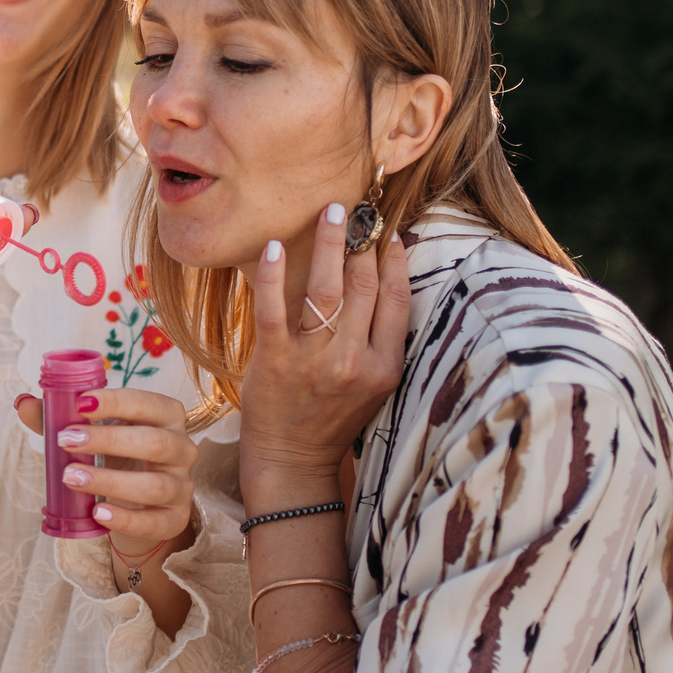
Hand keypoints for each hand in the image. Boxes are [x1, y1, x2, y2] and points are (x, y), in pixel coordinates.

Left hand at [16, 386, 198, 545]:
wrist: (136, 506)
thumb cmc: (115, 458)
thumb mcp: (92, 435)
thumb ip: (60, 418)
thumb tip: (23, 403)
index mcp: (166, 417)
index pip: (149, 403)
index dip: (117, 402)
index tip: (81, 404)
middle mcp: (182, 449)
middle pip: (153, 442)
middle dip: (108, 440)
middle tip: (65, 441)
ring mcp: (181, 486)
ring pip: (154, 485)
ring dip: (109, 481)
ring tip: (71, 478)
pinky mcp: (174, 520)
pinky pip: (154, 521)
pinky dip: (125, 518)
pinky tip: (98, 512)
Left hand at [239, 204, 408, 496]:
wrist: (292, 461)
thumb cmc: (331, 418)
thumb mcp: (373, 385)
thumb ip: (379, 340)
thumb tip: (383, 283)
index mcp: (384, 367)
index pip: (397, 302)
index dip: (395, 263)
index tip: (391, 234)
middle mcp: (354, 361)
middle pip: (363, 287)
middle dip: (362, 243)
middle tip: (358, 211)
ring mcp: (313, 360)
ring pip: (326, 289)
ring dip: (329, 244)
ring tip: (331, 213)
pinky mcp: (275, 360)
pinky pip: (275, 308)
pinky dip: (275, 275)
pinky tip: (275, 246)